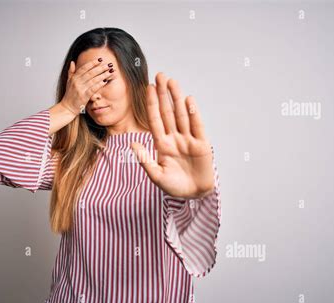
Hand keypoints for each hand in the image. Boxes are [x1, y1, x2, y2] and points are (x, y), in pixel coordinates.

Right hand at [60, 58, 114, 115]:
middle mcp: (77, 82)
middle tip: (108, 65)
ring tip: (110, 72)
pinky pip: (93, 89)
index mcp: (74, 78)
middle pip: (90, 73)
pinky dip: (99, 84)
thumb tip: (72, 62)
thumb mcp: (68, 82)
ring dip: (102, 75)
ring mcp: (80, 89)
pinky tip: (105, 81)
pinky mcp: (84, 96)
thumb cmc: (69, 95)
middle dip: (100, 68)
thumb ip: (71, 72)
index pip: (84, 68)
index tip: (100, 60)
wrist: (67, 107)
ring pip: (93, 80)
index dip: (92, 63)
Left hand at [131, 72, 214, 198]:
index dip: (151, 104)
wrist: (194, 195)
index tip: (148, 88)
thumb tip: (132, 144)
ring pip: (182, 115)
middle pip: (168, 112)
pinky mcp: (201, 144)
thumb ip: (145, 160)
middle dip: (164, 95)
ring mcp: (188, 140)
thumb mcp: (156, 176)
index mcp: (161, 145)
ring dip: (177, 98)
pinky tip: (188, 100)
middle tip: (160, 76)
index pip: (155, 120)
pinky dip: (193, 113)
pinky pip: (197, 126)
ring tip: (172, 82)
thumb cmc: (174, 187)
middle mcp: (174, 138)